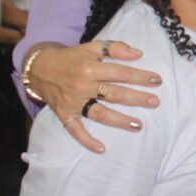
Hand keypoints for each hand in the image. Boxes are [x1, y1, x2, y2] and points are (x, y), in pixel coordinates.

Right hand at [28, 41, 162, 153]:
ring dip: (119, 120)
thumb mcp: (91, 47)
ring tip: (138, 125)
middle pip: (113, 94)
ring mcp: (73, 102)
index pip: (120, 73)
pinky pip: (75, 130)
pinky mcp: (64, 114)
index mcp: (89, 68)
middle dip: (136, 98)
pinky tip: (101, 148)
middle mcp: (81, 86)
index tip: (157, 81)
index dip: (139, 76)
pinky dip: (87, 140)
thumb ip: (114, 47)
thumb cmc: (71, 58)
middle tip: (155, 102)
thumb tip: (138, 54)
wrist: (39, 68)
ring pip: (99, 113)